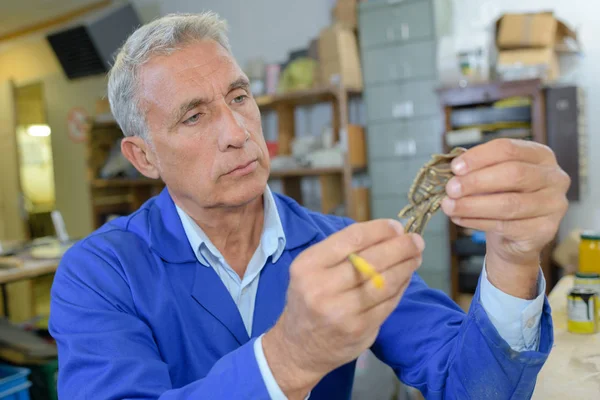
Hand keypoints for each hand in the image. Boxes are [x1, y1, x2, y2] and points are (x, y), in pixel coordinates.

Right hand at [262, 219, 423, 397]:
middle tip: (416, 240)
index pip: (352, 238)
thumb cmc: (309, 298)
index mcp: (309, 265)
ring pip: (385, 282)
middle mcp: (323, 287)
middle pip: (372, 260)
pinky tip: (406, 277)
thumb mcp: (311, 269)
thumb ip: (342, 251)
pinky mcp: (360, 329)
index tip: (397, 227)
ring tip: (416, 256)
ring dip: (406, 266)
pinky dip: (401, 287)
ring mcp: (342, 311)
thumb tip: (388, 234)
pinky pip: (389, 302)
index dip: (380, 230)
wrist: (299, 346)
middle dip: (400, 247)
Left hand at [441, 139, 569, 297]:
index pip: (509, 148)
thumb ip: (476, 168)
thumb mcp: (490, 177)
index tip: (455, 167)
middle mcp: (554, 177)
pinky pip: (506, 226)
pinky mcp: (545, 230)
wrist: (513, 236)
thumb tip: (452, 167)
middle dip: (476, 181)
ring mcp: (554, 205)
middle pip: (513, 174)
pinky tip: (459, 219)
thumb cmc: (501, 198)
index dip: (479, 157)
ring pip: (509, 204)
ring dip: (472, 205)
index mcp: (541, 155)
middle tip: (450, 188)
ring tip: (448, 206)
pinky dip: (477, 221)